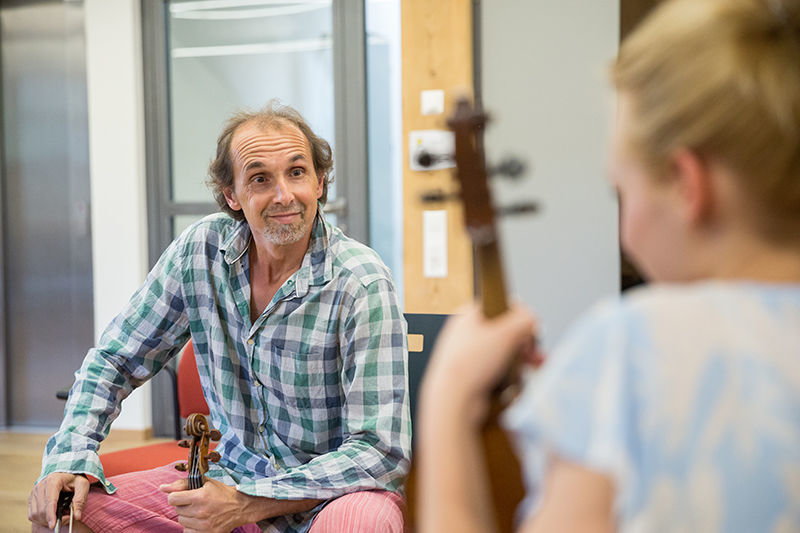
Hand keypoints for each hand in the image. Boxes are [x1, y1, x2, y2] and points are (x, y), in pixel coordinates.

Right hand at [28, 472, 90, 527]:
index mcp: (53, 480)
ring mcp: (34, 492)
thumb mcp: (82, 485)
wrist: (65, 472)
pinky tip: (51, 516)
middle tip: (66, 519)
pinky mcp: (31, 498)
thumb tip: (77, 516)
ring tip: (59, 517)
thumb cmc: (74, 478)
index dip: (51, 514)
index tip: (53, 525)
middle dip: (52, 519)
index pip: (50, 500)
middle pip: (42, 509)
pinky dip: (40, 519)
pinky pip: (32, 514)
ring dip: (46, 520)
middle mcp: (40, 486)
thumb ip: (80, 500)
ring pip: (35, 514)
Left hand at [161, 477, 253, 532]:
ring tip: (199, 511)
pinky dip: (191, 527)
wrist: (240, 507)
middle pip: (177, 510)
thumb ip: (182, 484)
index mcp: (200, 496)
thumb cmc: (221, 493)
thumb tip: (162, 488)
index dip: (176, 496)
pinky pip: (187, 532)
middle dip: (184, 506)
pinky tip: (200, 521)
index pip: (172, 499)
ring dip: (187, 516)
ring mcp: (203, 525)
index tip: (183, 496)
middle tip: (196, 502)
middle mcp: (200, 512)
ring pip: (181, 521)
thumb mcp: (204, 483)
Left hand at [422, 304, 538, 422]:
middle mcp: (467, 332)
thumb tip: (531, 318)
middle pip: (506, 331)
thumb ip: (524, 319)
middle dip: (525, 342)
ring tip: (533, 366)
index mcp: (469, 315)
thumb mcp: (505, 333)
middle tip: (532, 352)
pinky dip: (511, 373)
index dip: (520, 317)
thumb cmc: (471, 364)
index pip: (502, 306)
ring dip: (522, 358)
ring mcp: (470, 354)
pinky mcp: (474, 374)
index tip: (530, 330)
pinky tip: (519, 379)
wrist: (453, 400)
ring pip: (505, 351)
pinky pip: (499, 369)